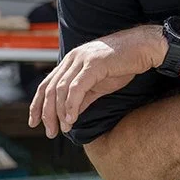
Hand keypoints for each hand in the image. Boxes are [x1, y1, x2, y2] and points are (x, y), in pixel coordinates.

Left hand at [28, 25, 164, 137]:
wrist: (144, 48)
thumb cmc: (124, 64)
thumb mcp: (100, 84)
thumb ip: (83, 97)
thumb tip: (70, 116)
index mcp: (71, 61)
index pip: (46, 84)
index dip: (37, 104)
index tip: (34, 122)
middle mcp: (72, 58)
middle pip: (50, 89)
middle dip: (46, 113)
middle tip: (50, 132)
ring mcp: (82, 59)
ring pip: (61, 90)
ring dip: (59, 112)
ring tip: (63, 128)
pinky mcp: (93, 64)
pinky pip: (76, 88)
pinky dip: (71, 105)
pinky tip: (72, 118)